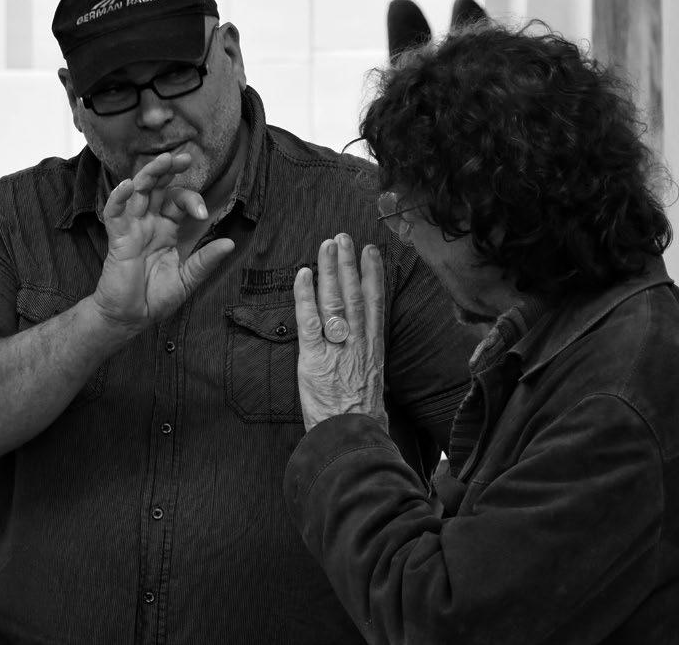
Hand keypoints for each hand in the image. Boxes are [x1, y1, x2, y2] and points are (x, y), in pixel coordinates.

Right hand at [92, 152, 234, 330]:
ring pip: (137, 193)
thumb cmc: (155, 298)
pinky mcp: (118, 239)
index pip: (178, 202)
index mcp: (166, 229)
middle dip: (168, 171)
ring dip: (148, 175)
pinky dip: (118, 198)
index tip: (203, 214)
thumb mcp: (187, 280)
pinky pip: (114, 214)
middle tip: (183, 157)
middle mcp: (149, 224)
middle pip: (157, 188)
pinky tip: (126, 186)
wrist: (131, 318)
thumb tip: (230, 243)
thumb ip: (205, 261)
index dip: (191, 201)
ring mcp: (132, 229)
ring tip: (161, 161)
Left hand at [293, 234, 387, 431]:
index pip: (375, 304)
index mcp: (374, 350)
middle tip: (344, 237)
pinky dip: (305, 296)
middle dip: (349, 263)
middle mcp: (359, 344)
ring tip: (327, 245)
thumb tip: (364, 355)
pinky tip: (304, 274)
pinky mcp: (314, 358)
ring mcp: (337, 349)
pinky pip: (309, 321)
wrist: (352, 440)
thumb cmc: (362, 420)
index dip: (373, 275)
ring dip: (330, 270)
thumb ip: (367, 365)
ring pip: (334, 301)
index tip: (371, 252)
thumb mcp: (375, 388)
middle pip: (353, 295)